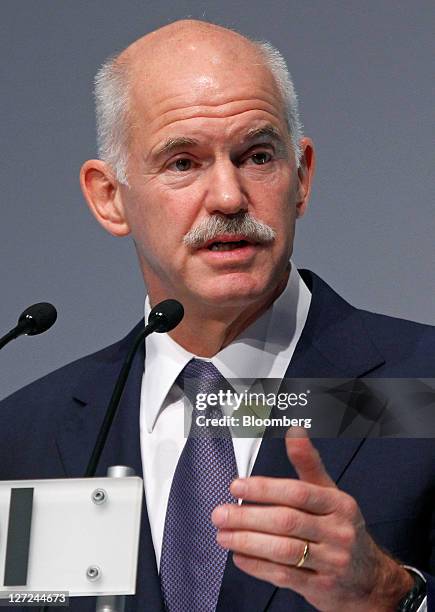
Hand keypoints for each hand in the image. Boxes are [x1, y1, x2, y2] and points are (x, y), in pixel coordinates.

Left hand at [211, 428, 412, 611]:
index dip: (264, 489)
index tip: (237, 486)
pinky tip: (239, 557)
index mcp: (339, 504)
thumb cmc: (340, 527)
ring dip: (247, 543)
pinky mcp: (320, 587)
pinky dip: (257, 566)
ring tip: (223, 535)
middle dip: (248, 518)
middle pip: (287, 522)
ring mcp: (331, 561)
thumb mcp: (330, 493)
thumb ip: (308, 463)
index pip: (297, 493)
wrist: (369, 578)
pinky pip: (283, 576)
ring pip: (283, 550)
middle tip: (220, 514)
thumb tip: (295, 432)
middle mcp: (337, 532)